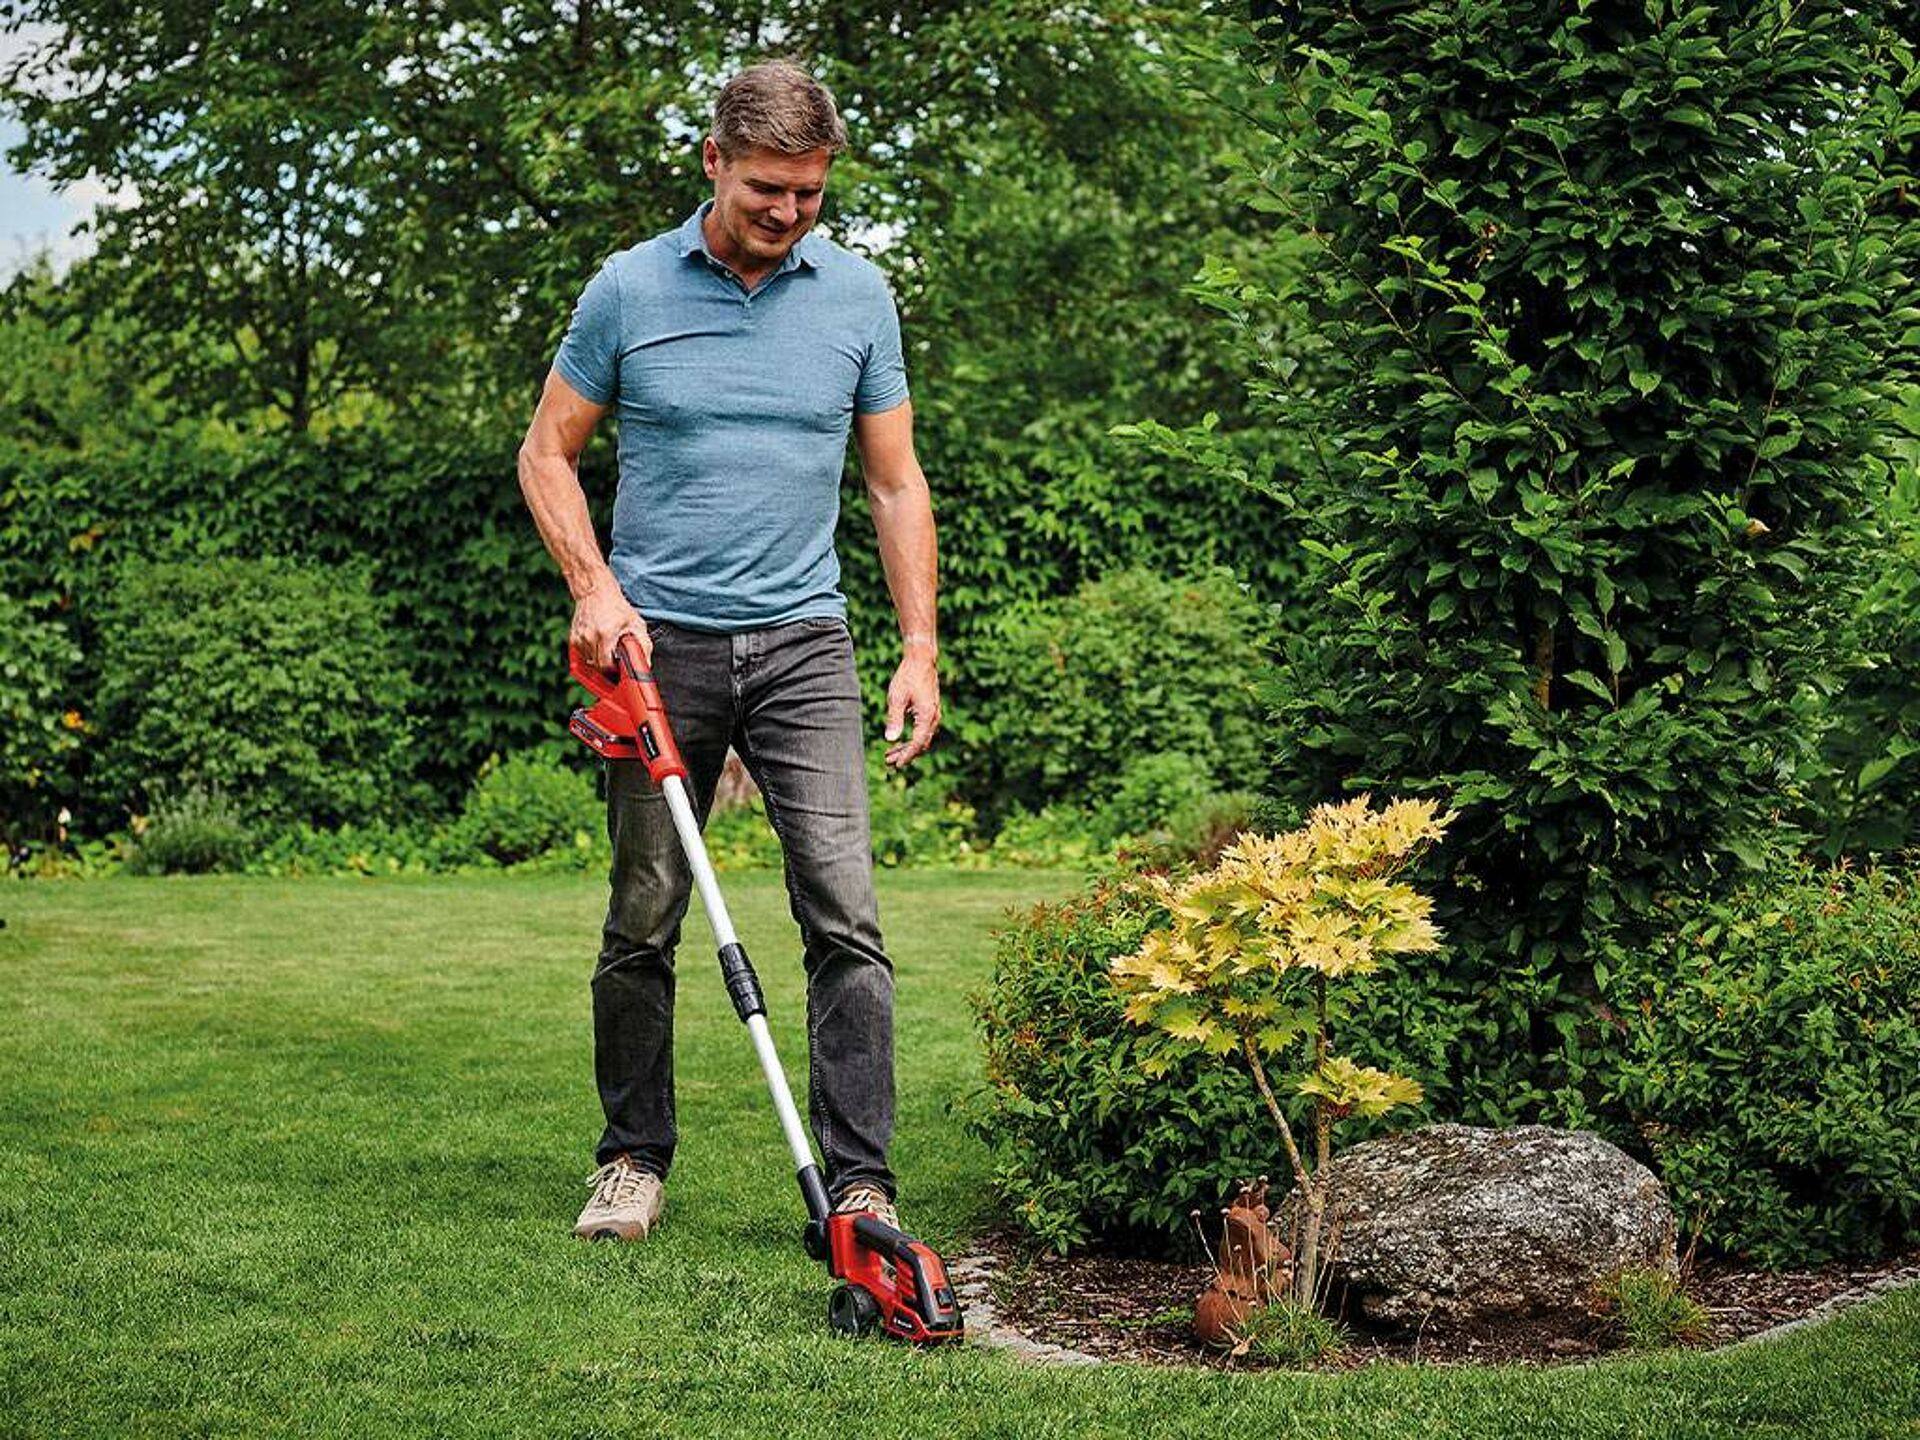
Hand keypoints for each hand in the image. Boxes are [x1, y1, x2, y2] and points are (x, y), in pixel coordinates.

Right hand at [570, 573, 649, 669]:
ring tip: (607, 648)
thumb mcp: (636, 623)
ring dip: (598, 659)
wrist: (596, 591)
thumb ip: (644, 645)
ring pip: (589, 661)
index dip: (614, 670)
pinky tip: (598, 644)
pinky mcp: (573, 637)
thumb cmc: (616, 607)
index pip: (606, 665)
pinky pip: (581, 654)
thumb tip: (646, 664)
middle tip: (615, 660)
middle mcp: (590, 636)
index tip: (620, 667)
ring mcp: (580, 637)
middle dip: (607, 667)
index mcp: (606, 634)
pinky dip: (590, 653)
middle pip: (597, 666)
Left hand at [883, 652, 940, 766]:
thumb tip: (890, 739)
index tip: (896, 764)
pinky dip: (911, 738)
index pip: (918, 743)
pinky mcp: (930, 711)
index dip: (907, 755)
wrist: (921, 660)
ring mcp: (934, 714)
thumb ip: (894, 719)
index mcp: (927, 716)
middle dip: (905, 754)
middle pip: (921, 744)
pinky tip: (899, 740)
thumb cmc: (907, 677)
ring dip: (907, 747)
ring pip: (922, 738)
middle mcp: (934, 717)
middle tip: (889, 762)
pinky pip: (923, 731)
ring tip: (890, 754)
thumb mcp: (896, 698)